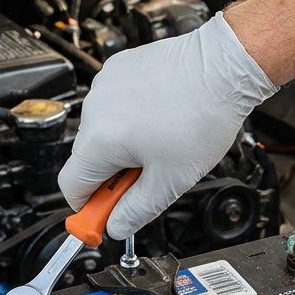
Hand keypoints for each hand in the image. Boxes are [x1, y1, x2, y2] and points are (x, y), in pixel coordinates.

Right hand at [57, 13, 276, 238]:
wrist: (223, 67)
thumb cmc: (203, 117)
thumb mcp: (171, 181)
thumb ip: (137, 211)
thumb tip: (116, 227)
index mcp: (99, 140)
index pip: (70, 188)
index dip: (89, 208)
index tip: (104, 217)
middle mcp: (94, 109)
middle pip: (87, 159)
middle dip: (114, 175)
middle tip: (151, 177)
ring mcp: (104, 84)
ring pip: (103, 130)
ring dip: (124, 144)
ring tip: (163, 140)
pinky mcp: (119, 68)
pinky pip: (115, 103)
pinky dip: (131, 115)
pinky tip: (161, 116)